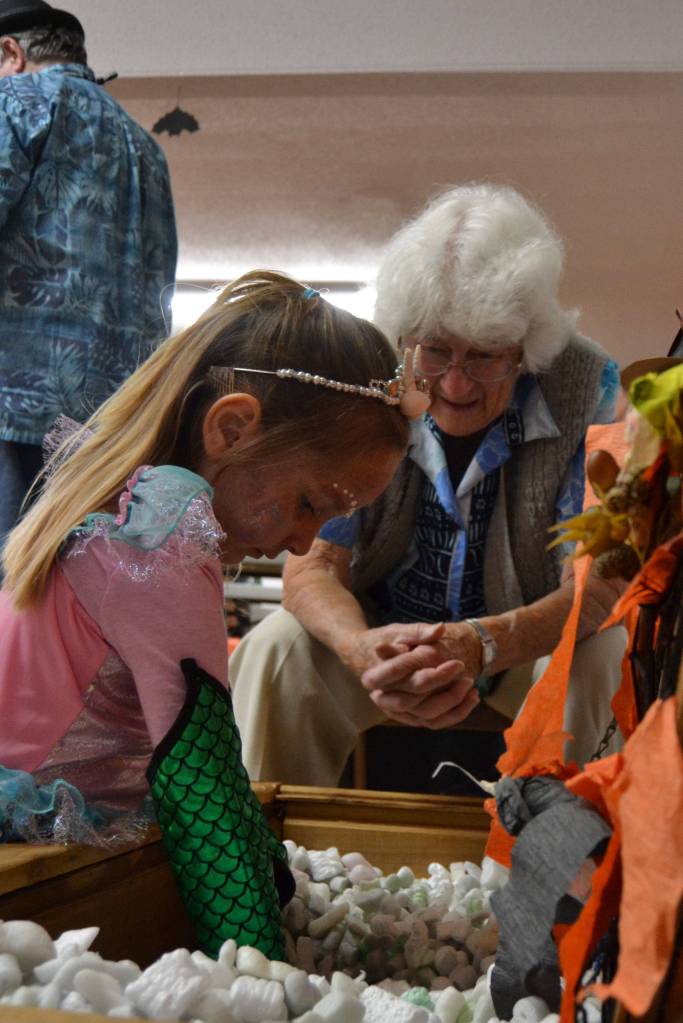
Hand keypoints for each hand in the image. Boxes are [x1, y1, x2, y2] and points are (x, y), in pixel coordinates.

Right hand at [358, 619, 483, 728]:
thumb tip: (440, 629)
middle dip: (444, 688)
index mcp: (374, 677)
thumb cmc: (388, 642)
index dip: (430, 669)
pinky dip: (456, 714)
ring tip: (471, 684)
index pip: (404, 677)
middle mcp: (382, 698)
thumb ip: (418, 632)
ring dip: (453, 703)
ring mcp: (396, 712)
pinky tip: (472, 697)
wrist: (372, 659)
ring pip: (427, 716)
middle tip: (463, 669)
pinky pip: (435, 723)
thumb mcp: (398, 632)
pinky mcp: (410, 718)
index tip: (457, 663)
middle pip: (415, 700)